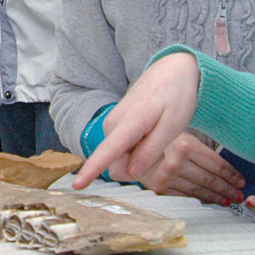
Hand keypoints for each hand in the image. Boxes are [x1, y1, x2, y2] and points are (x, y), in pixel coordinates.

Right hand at [74, 52, 200, 188]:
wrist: (172, 70)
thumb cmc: (176, 96)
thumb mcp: (173, 125)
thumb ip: (151, 150)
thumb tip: (131, 172)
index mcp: (130, 122)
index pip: (107, 151)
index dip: (92, 170)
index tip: (77, 185)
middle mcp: (114, 123)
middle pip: (117, 162)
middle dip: (137, 166)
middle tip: (163, 148)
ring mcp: (113, 122)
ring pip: (120, 156)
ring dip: (139, 156)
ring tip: (158, 135)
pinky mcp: (116, 124)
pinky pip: (122, 148)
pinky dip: (137, 148)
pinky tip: (151, 133)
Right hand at [134, 132, 244, 204]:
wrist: (125, 131)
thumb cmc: (154, 119)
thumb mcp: (175, 125)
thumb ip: (194, 147)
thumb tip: (221, 167)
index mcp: (182, 145)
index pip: (214, 164)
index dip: (230, 174)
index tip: (241, 181)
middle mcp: (174, 163)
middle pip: (208, 179)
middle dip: (227, 188)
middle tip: (240, 194)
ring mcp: (164, 177)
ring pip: (197, 189)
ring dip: (215, 195)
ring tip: (228, 199)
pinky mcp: (157, 186)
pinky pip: (183, 194)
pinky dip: (198, 198)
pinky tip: (207, 199)